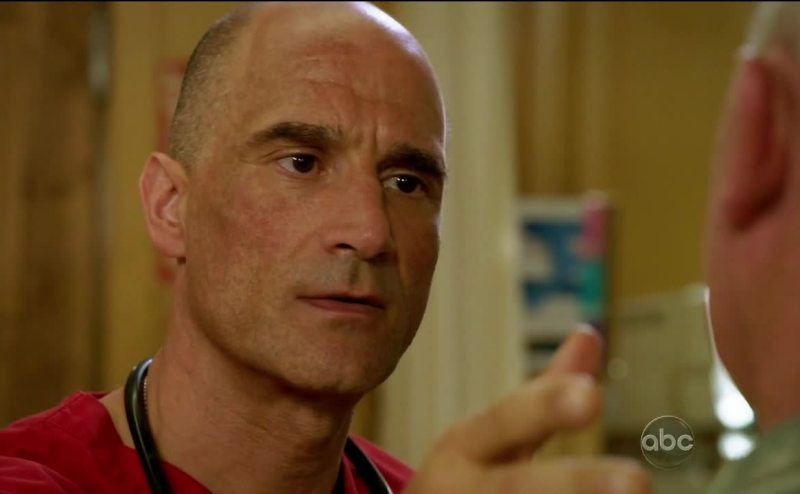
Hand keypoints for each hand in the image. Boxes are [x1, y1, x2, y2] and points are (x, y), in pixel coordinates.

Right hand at [405, 326, 649, 492]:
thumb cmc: (466, 480)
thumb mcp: (490, 437)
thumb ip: (543, 396)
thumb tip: (590, 331)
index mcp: (463, 448)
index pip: (506, 421)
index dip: (546, 408)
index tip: (592, 394)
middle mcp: (462, 490)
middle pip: (520, 488)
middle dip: (576, 484)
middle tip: (638, 480)